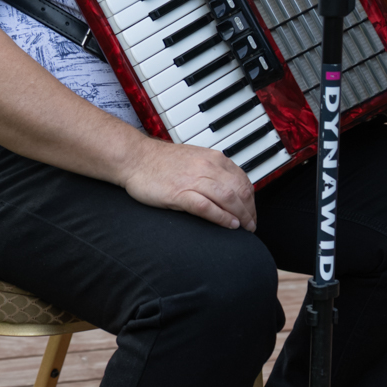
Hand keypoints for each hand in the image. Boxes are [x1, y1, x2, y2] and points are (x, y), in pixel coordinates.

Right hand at [123, 138, 256, 231]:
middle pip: (240, 191)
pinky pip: (207, 207)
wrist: (134, 158)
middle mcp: (207, 167)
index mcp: (213, 158)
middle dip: (249, 211)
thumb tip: (230, 188)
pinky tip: (229, 226)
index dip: (251, 200)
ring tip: (244, 229)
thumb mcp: (195, 159)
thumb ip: (213, 170)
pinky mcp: (180, 193)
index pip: (243, 180)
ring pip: (228, 199)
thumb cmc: (161, 162)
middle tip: (250, 225)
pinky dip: (222, 218)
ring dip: (240, 217)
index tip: (251, 212)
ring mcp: (194, 180)